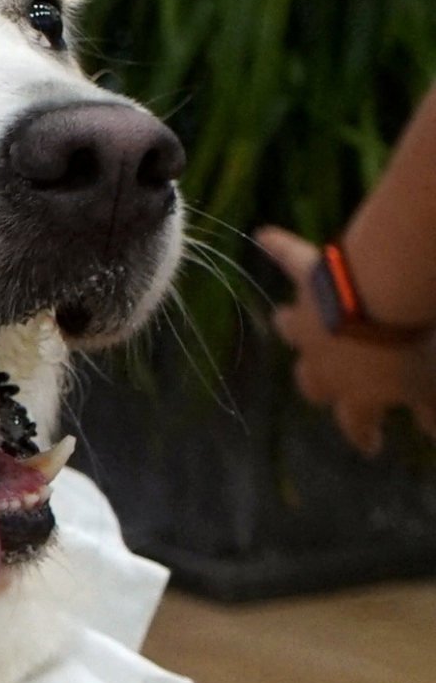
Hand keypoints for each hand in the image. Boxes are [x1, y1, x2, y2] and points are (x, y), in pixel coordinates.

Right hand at [255, 225, 435, 457]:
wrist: (385, 296)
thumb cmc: (412, 349)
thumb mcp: (431, 388)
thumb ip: (432, 412)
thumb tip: (433, 435)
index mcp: (355, 393)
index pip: (356, 423)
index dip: (363, 435)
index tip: (372, 447)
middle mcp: (322, 362)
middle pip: (312, 383)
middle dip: (319, 386)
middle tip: (327, 387)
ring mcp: (311, 320)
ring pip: (290, 328)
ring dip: (290, 326)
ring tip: (283, 320)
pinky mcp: (310, 278)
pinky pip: (290, 258)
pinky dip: (277, 248)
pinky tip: (265, 235)